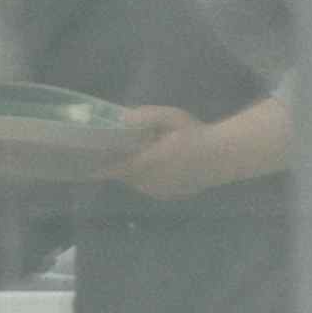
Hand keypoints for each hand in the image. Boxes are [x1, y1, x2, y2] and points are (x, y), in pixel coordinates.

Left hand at [110, 106, 248, 199]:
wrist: (225, 156)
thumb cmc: (198, 135)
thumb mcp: (172, 118)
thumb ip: (146, 116)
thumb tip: (121, 119)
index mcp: (145, 163)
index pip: (112, 169)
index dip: (97, 166)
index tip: (85, 161)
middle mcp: (148, 182)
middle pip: (124, 174)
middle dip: (121, 164)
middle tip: (123, 150)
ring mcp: (158, 191)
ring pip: (137, 182)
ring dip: (136, 171)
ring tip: (146, 156)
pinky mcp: (168, 195)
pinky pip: (151, 187)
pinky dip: (150, 178)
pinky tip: (164, 166)